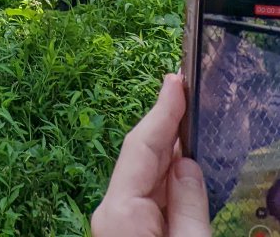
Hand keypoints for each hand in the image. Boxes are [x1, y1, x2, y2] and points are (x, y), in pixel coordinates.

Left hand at [91, 74, 209, 236]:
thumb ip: (188, 206)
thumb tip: (187, 165)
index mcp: (121, 210)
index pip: (141, 147)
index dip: (161, 110)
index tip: (175, 82)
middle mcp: (112, 211)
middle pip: (142, 156)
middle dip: (166, 122)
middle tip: (185, 90)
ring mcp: (118, 222)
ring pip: (147, 175)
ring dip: (170, 149)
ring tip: (190, 121)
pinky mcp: (127, 231)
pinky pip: (149, 194)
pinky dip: (167, 176)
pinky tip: (182, 165)